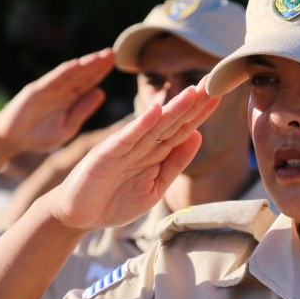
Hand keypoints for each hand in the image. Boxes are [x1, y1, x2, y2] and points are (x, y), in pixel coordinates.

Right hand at [0, 49, 113, 153]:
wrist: (13, 140)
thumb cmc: (40, 136)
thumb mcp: (68, 127)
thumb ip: (83, 110)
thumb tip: (101, 93)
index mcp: (70, 99)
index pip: (88, 83)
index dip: (101, 72)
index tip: (115, 63)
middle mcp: (60, 91)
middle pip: (82, 75)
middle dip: (96, 64)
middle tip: (112, 53)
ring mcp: (48, 89)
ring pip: (70, 74)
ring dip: (84, 64)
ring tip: (100, 56)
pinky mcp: (35, 91)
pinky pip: (52, 79)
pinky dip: (64, 71)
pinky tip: (77, 64)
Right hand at [49, 80, 219, 231]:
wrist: (79, 216)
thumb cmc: (114, 201)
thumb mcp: (155, 187)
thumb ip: (175, 164)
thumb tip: (198, 135)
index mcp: (155, 151)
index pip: (183, 128)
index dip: (201, 112)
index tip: (220, 95)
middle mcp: (142, 144)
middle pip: (172, 120)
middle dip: (193, 102)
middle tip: (215, 81)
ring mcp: (124, 147)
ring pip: (154, 124)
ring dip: (173, 108)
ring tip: (193, 91)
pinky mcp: (106, 154)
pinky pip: (126, 137)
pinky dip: (141, 124)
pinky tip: (156, 110)